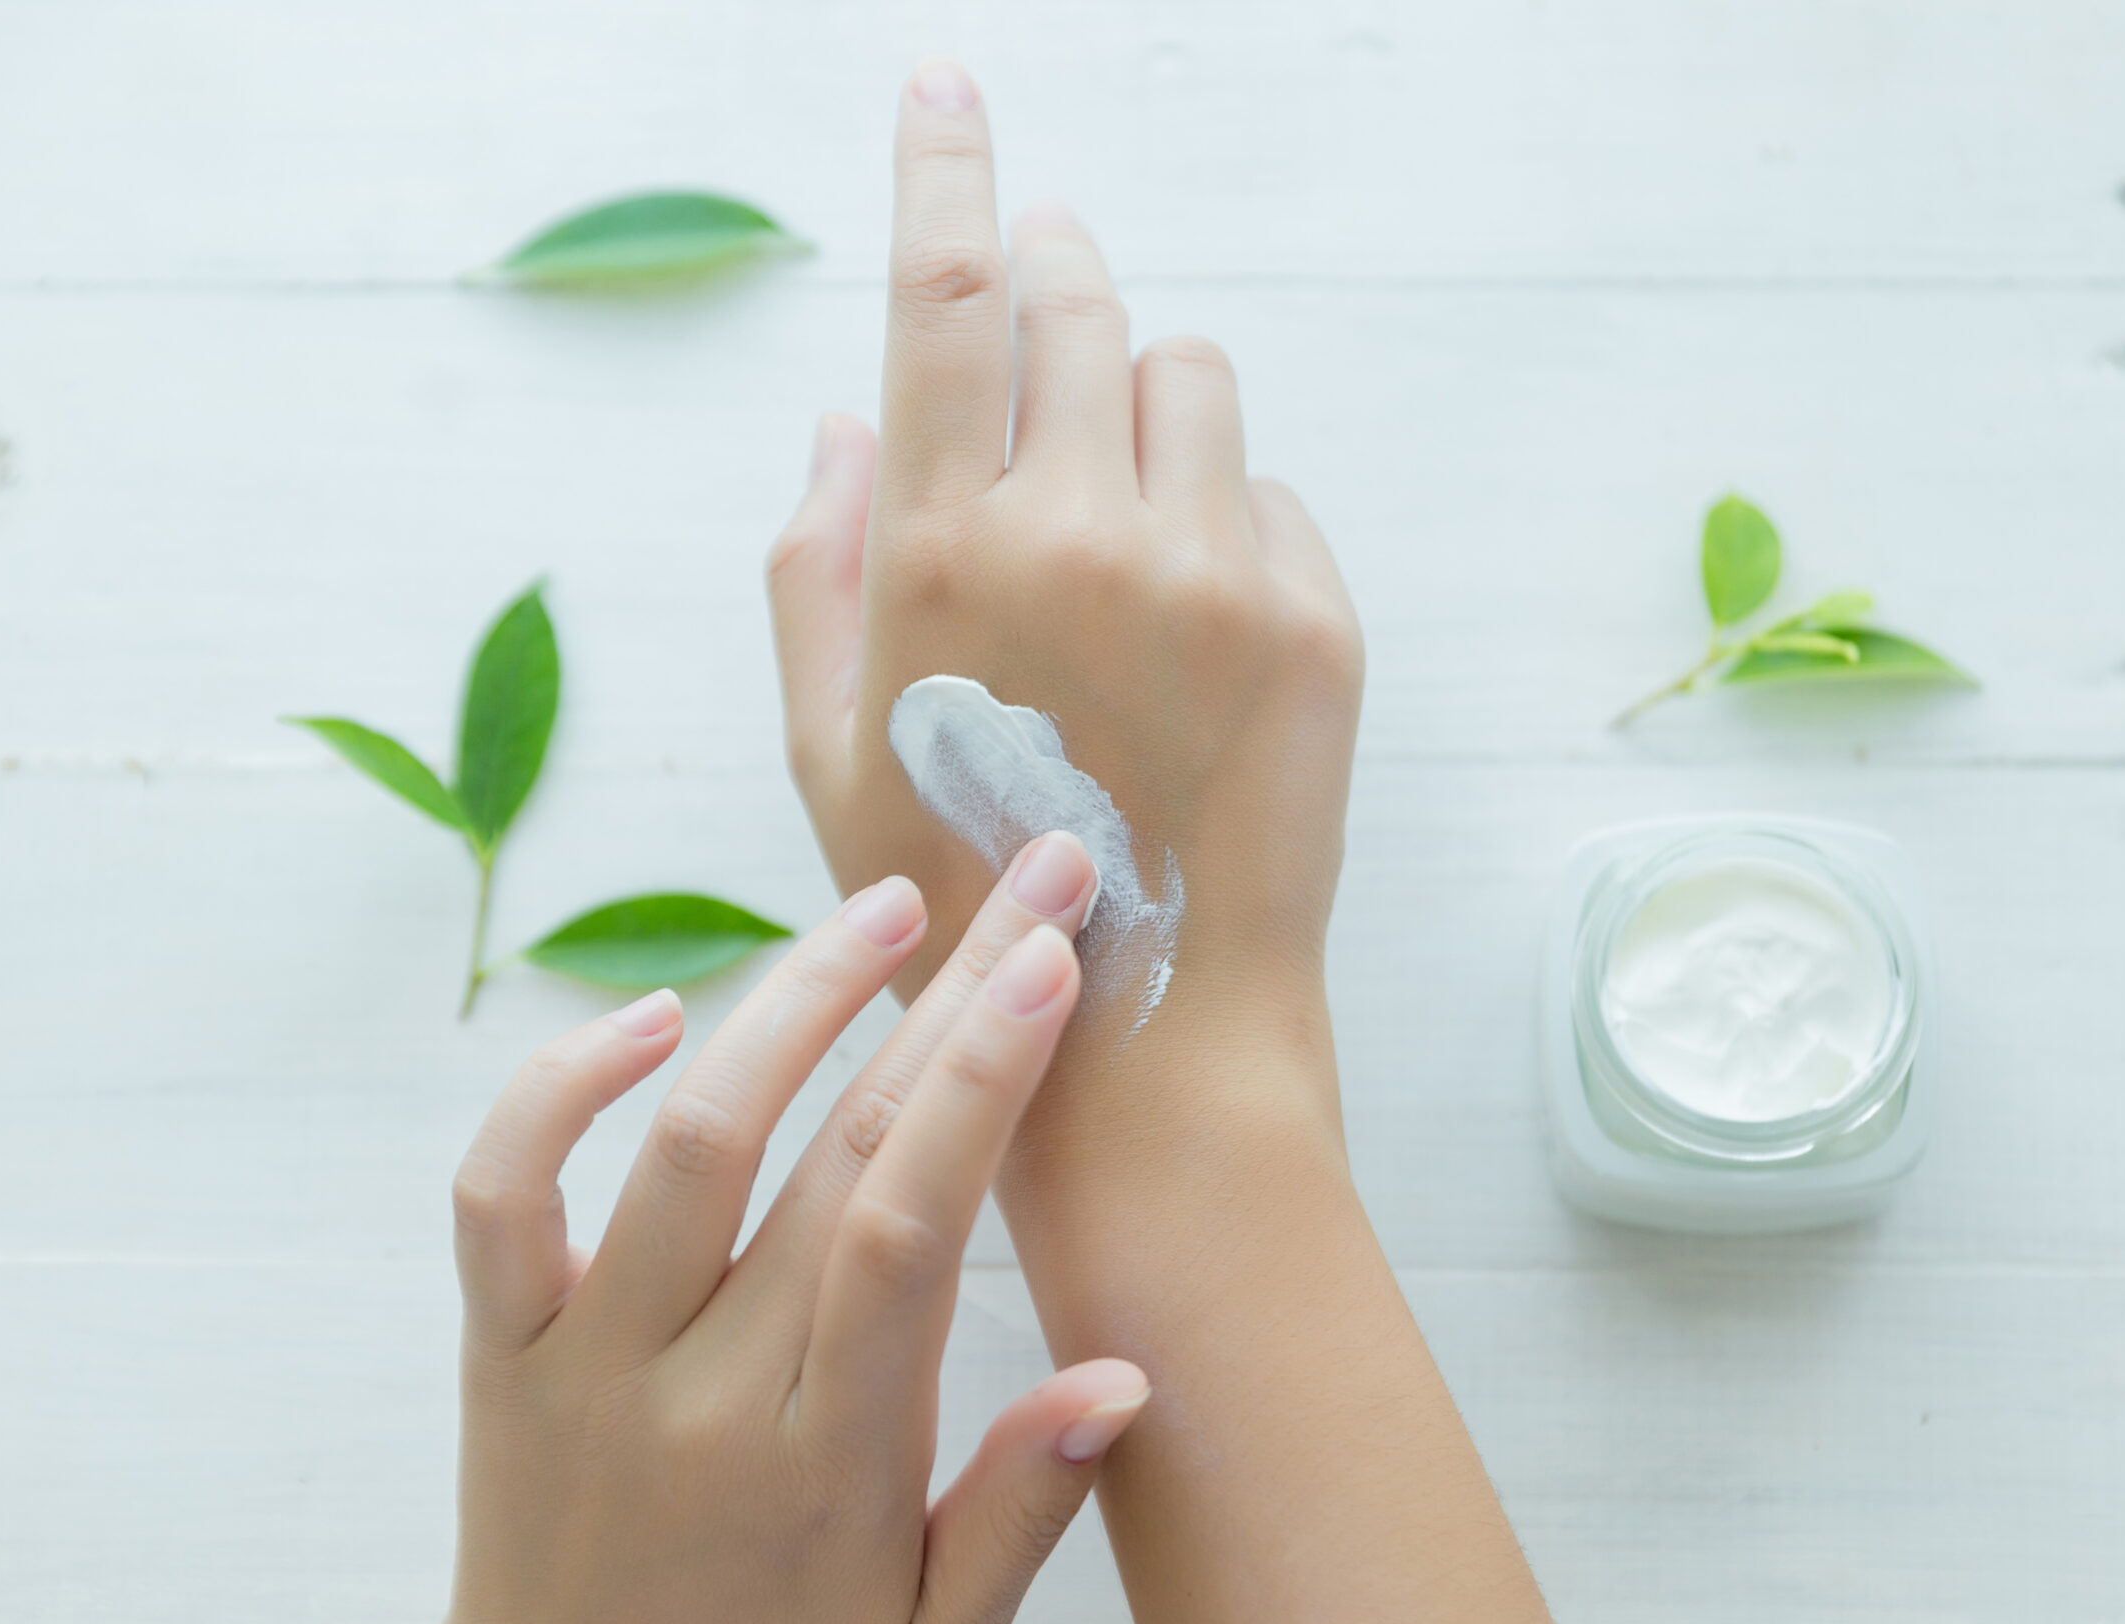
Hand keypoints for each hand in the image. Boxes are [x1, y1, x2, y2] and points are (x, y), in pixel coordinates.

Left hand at [404, 835, 1148, 1623]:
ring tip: (884, 913)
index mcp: (827, 1463)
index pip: (911, 1232)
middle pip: (832, 1155)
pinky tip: (649, 1017)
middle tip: (1029, 885)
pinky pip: (502, 1194)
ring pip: (685, 1142)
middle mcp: (705, 1395)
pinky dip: (557, 1089)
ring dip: (790, 1004)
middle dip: (947, 999)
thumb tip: (1121, 1376)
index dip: (982, 1081)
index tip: (1050, 964)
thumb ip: (1025, 1508)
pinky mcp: (501, 1348)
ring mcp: (589, 1363)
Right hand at [765, 57, 1362, 1042]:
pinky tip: (1197, 638)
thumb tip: (834, 418)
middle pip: (1080, 306)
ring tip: (1123, 531)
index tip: (947, 86)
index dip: (942, 169)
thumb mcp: (828, 746)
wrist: (1148, 1028)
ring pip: (1189, 378)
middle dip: (1057, 287)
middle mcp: (1078, 536)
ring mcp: (1210, 572)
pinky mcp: (1311, 619)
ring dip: (1149, 413)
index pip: (939, 296)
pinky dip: (1229, 524)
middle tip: (1045, 315)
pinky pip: (1269, 490)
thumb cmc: (956, 890)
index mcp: (937, 552)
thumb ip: (813, 565)